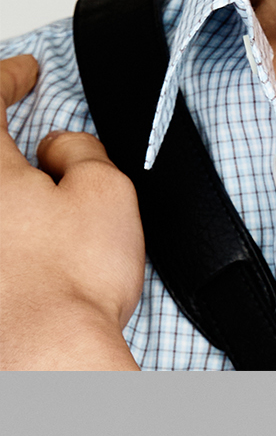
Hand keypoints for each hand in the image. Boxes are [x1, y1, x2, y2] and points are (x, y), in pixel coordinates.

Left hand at [1, 60, 143, 368]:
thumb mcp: (106, 193)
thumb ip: (79, 151)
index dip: (8, 76)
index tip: (23, 72)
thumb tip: (57, 150)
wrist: (41, 362)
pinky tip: (10, 243)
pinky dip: (3, 235)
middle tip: (11, 128)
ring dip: (3, 192)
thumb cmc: (68, 290)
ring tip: (18, 191)